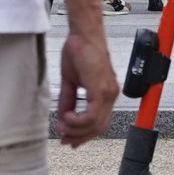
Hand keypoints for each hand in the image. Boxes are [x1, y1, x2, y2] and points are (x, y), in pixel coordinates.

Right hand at [57, 25, 116, 146]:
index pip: (100, 122)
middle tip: (64, 140)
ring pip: (96, 124)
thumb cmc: (78, 51)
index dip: (84, 134)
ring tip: (62, 127)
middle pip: (99, 127)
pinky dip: (78, 121)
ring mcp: (108, 92)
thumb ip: (69, 100)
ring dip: (77, 130)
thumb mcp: (71, 81)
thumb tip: (63, 118)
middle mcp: (111, 95)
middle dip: (80, 137)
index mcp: (106, 93)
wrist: (82, 34)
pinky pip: (92, 115)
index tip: (69, 139)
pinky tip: (66, 117)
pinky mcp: (101, 89)